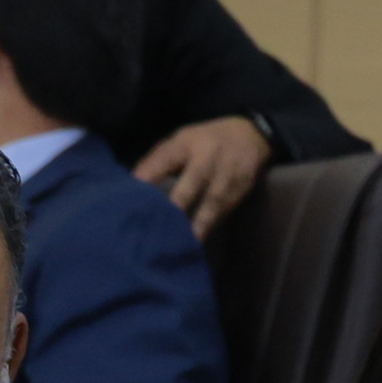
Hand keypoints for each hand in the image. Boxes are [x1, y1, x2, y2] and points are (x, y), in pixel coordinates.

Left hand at [134, 114, 272, 235]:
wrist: (250, 137)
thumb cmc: (203, 142)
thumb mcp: (180, 141)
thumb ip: (158, 161)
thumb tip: (132, 184)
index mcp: (187, 143)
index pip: (166, 158)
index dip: (150, 174)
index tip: (132, 192)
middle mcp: (208, 160)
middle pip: (191, 184)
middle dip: (175, 205)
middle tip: (156, 226)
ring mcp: (226, 178)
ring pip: (210, 204)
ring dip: (196, 225)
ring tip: (181, 245)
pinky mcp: (238, 193)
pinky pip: (221, 214)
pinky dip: (208, 229)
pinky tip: (195, 245)